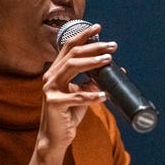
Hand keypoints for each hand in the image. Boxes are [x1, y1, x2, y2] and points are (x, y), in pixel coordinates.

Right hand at [38, 23, 117, 153]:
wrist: (56, 137)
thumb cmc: (68, 114)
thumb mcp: (82, 94)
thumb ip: (92, 82)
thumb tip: (114, 70)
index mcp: (56, 71)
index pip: (69, 47)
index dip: (83, 35)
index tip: (98, 27)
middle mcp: (50, 76)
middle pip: (73, 54)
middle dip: (94, 47)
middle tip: (112, 46)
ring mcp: (50, 89)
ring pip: (72, 68)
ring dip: (92, 62)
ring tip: (108, 60)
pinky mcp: (54, 103)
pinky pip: (76, 97)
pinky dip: (91, 96)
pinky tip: (104, 96)